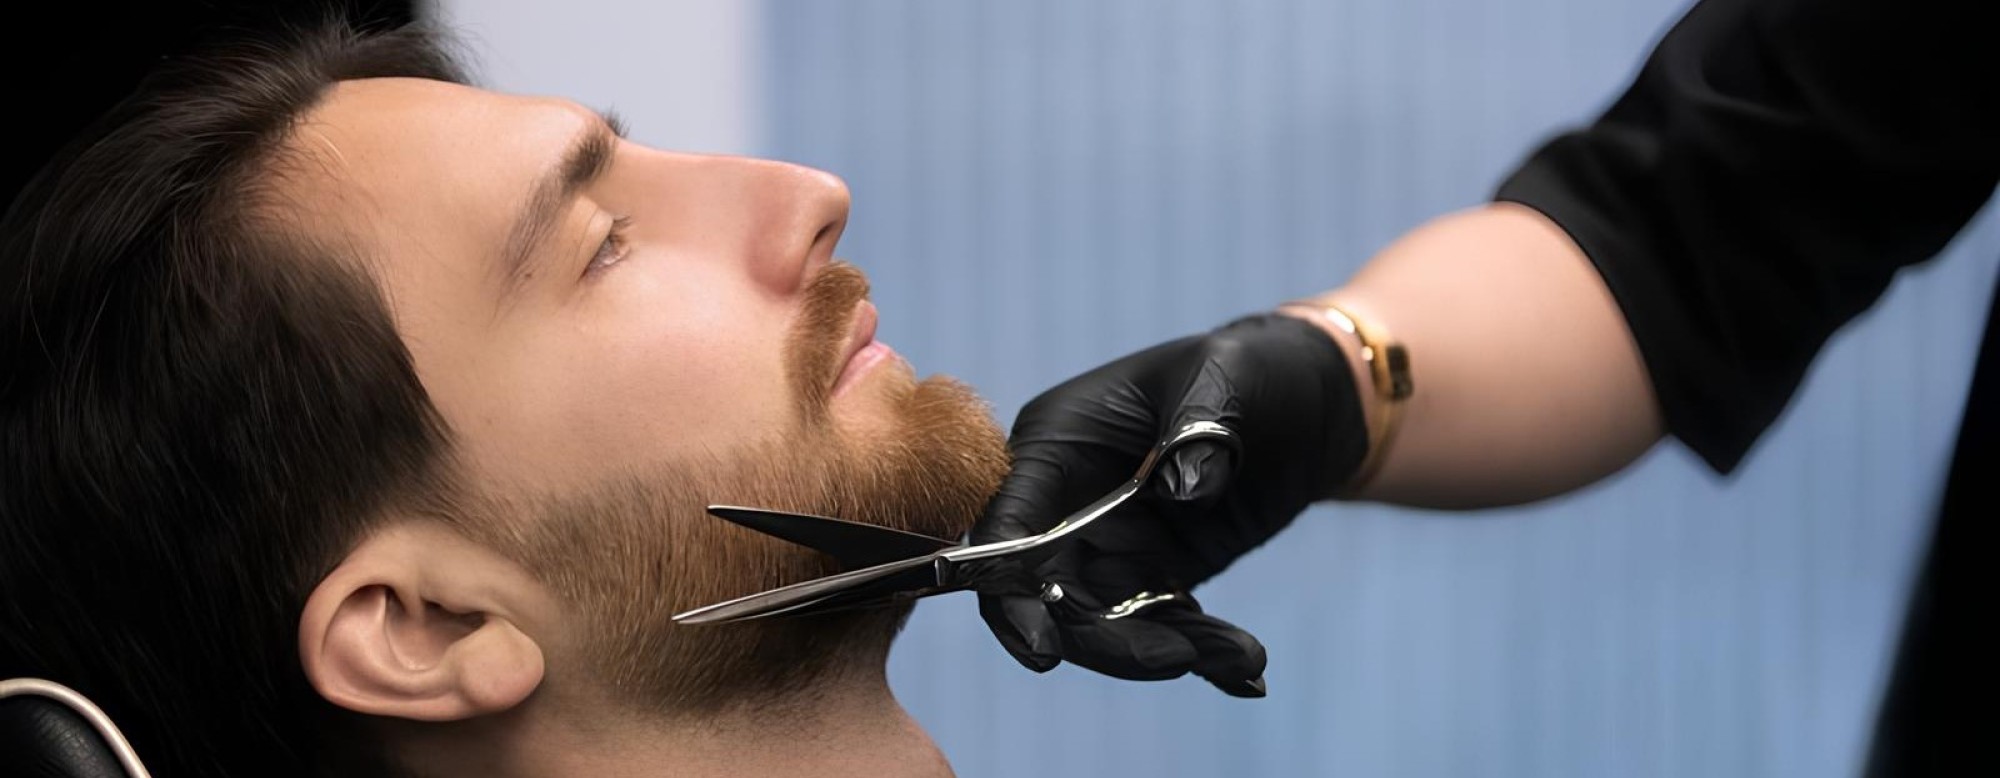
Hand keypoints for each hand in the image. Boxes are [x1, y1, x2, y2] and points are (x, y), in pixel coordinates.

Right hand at [972, 311, 1369, 696]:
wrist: (1307, 397)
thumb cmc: (1246, 368)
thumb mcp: (1223, 377)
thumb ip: (1198, 426)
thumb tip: (1182, 490)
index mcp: (1055, 445)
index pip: (1007, 527)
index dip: (1009, 590)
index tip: (1041, 649)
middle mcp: (1067, 504)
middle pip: (1047, 598)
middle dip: (1103, 641)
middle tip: (1178, 658)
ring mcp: (1110, 545)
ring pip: (1105, 627)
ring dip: (1166, 654)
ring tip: (1244, 659)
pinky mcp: (1157, 576)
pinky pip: (1161, 629)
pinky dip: (1201, 655)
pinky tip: (1246, 672)